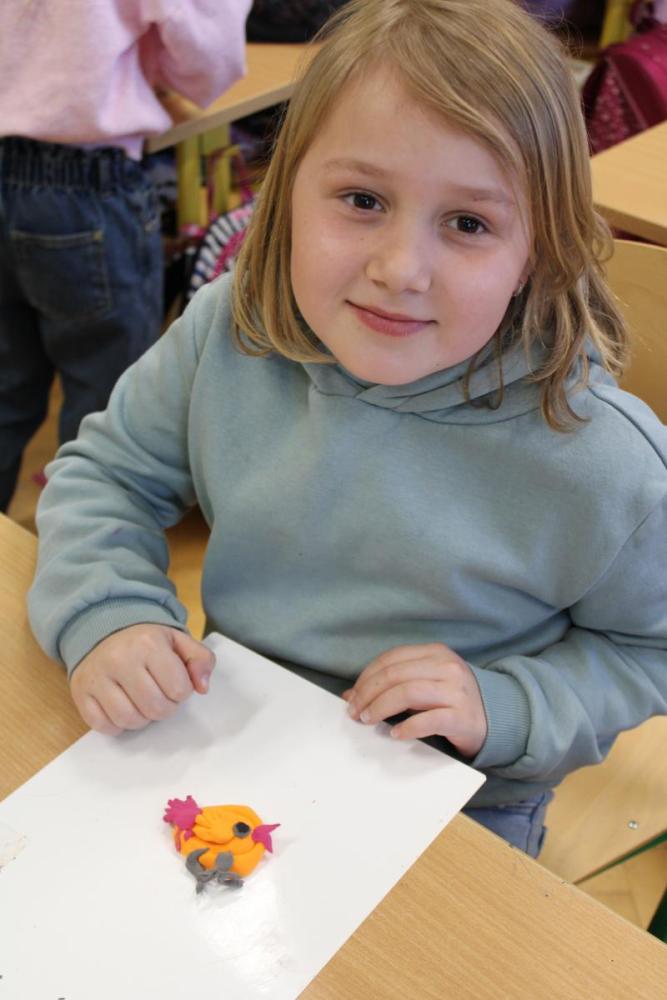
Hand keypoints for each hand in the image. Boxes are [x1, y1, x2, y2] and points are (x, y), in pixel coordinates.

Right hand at [70, 624, 214, 735]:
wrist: (102, 629)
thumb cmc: (146, 641)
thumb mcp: (178, 641)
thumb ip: (201, 660)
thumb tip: (202, 688)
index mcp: (148, 644)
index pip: (179, 689)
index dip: (181, 691)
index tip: (173, 682)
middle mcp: (119, 659)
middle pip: (155, 708)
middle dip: (165, 708)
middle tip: (160, 695)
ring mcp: (97, 678)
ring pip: (129, 720)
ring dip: (142, 718)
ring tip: (142, 701)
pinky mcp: (80, 693)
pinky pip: (104, 726)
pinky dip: (117, 724)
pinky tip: (123, 706)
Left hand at [343, 643, 486, 757]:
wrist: (496, 718)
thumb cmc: (453, 699)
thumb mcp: (426, 682)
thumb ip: (395, 683)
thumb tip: (352, 695)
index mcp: (436, 653)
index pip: (391, 659)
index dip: (366, 677)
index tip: (352, 696)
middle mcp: (447, 667)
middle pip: (395, 675)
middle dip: (368, 693)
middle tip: (355, 712)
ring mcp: (456, 691)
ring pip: (407, 693)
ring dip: (381, 707)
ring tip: (369, 720)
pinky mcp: (462, 717)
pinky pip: (428, 720)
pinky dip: (407, 727)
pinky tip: (396, 734)